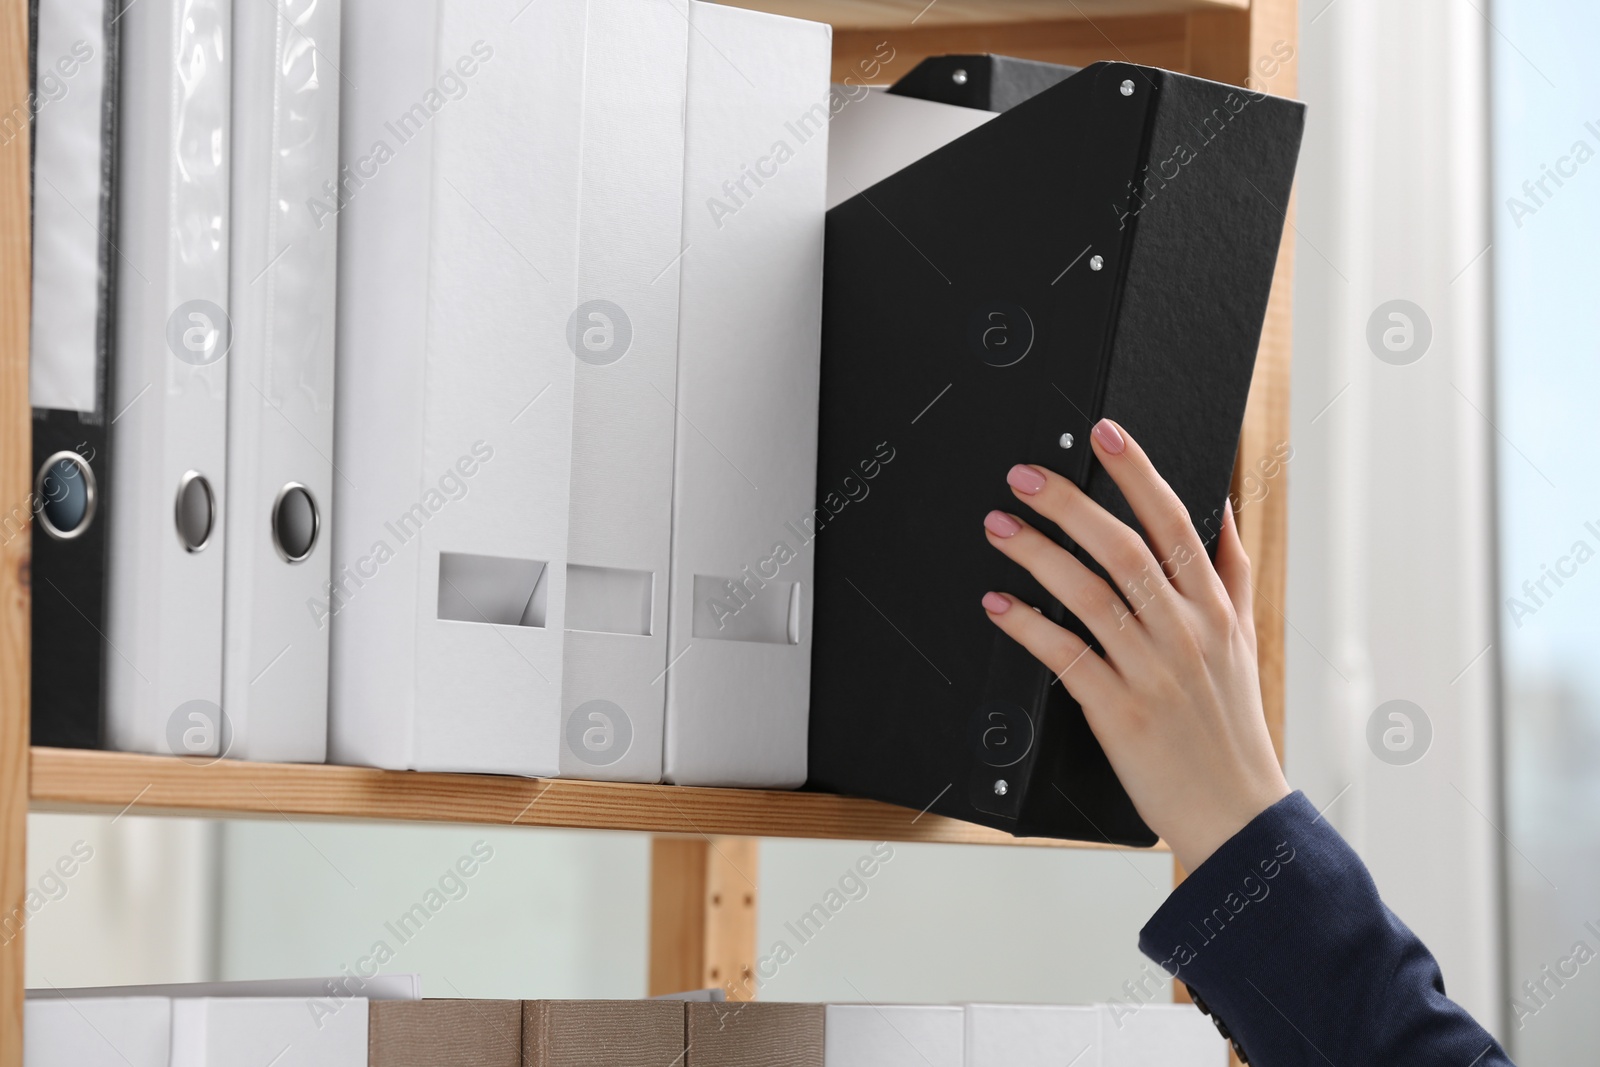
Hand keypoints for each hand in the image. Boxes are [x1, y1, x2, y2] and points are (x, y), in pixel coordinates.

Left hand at [979, 418, 1288, 871]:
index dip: (1138, 472)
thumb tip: (1223, 508)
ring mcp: (1152, 670)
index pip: (1176, 521)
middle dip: (1072, 503)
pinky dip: (1026, 625)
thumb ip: (1232, 571)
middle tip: (1026, 474)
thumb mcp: (1245, 639)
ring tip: (999, 525)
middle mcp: (1185, 631)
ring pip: (1088, 594)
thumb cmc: (1232, 726)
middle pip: (1124, 548)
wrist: (1237, 812)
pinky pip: (1064, 656)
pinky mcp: (1119, 710)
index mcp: (1214, 608)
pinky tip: (997, 603)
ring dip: (1037, 553)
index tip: (1105, 433)